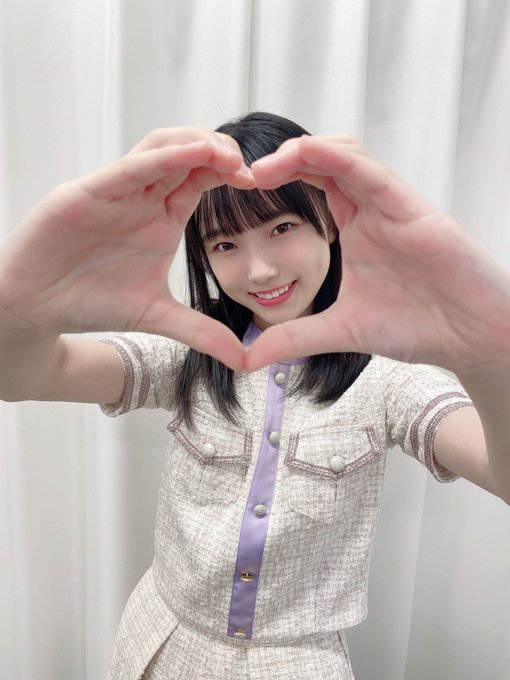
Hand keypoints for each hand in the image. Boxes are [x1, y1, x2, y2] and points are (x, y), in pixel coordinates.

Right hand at [0, 129, 253, 369]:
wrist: (39, 307)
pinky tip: (192, 153)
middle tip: (252, 167)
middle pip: (187, 154)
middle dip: (221, 152)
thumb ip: (202, 332)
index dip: (230, 173)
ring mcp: (117, 190)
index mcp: (162, 217)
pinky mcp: (89, 192)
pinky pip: (131, 167)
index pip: (202, 180)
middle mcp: (142, 197)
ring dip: (196, 145)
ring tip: (227, 156)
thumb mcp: (158, 316)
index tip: (261, 183)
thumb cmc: (91, 302)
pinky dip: (163, 158)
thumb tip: (244, 360)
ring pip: (161, 148)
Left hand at [245, 135, 509, 375]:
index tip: (241, 188)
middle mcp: (373, 208)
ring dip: (305, 151)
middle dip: (284, 159)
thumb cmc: (418, 326)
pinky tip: (307, 154)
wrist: (468, 338)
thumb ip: (296, 337)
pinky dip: (338, 159)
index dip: (279, 178)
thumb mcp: (340, 330)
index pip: (314, 184)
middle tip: (246, 173)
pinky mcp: (414, 210)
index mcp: (356, 227)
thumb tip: (250, 356)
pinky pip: (373, 173)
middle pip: (325, 159)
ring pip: (347, 154)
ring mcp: (393, 205)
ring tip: (266, 167)